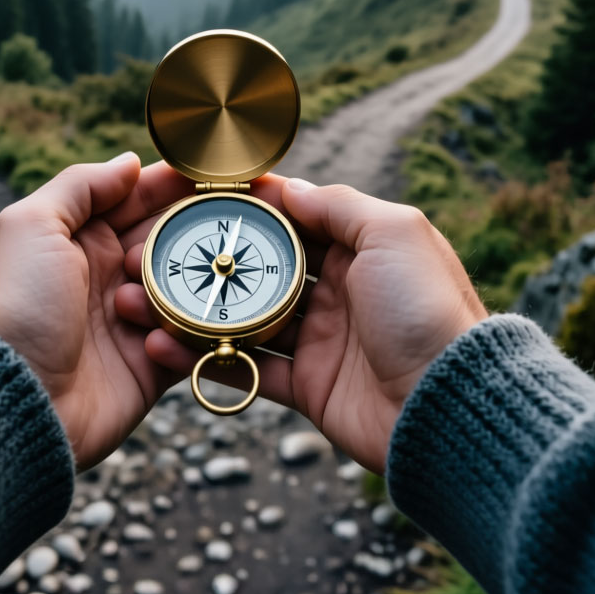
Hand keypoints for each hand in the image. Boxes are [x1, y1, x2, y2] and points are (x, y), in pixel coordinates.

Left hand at [0, 153, 193, 468]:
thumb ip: (80, 187)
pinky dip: (186, 336)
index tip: (222, 172)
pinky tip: (160, 338)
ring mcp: (132, 321)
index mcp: (81, 238)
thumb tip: (128, 162)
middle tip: (225, 228)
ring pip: (188, 289)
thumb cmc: (14, 307)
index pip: (141, 198)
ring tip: (151, 296)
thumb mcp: (32, 226)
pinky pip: (189, 342)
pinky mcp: (150, 366)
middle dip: (196, 233)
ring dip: (182, 287)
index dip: (179, 184)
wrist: (13, 402)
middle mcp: (109, 276)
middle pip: (173, 241)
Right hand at [121, 177, 484, 472]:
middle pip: (264, 267)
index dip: (253, 206)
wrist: (446, 406)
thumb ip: (339, 206)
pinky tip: (165, 348)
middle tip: (158, 248)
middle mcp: (341, 292)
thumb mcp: (394, 233)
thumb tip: (287, 187)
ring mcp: (323, 340)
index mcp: (364, 249)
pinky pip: (248, 368)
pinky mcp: (310, 387)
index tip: (199, 195)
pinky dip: (207, 360)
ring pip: (248, 318)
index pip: (299, 217)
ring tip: (148, 298)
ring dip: (200, 309)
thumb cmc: (427, 309)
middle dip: (215, 259)